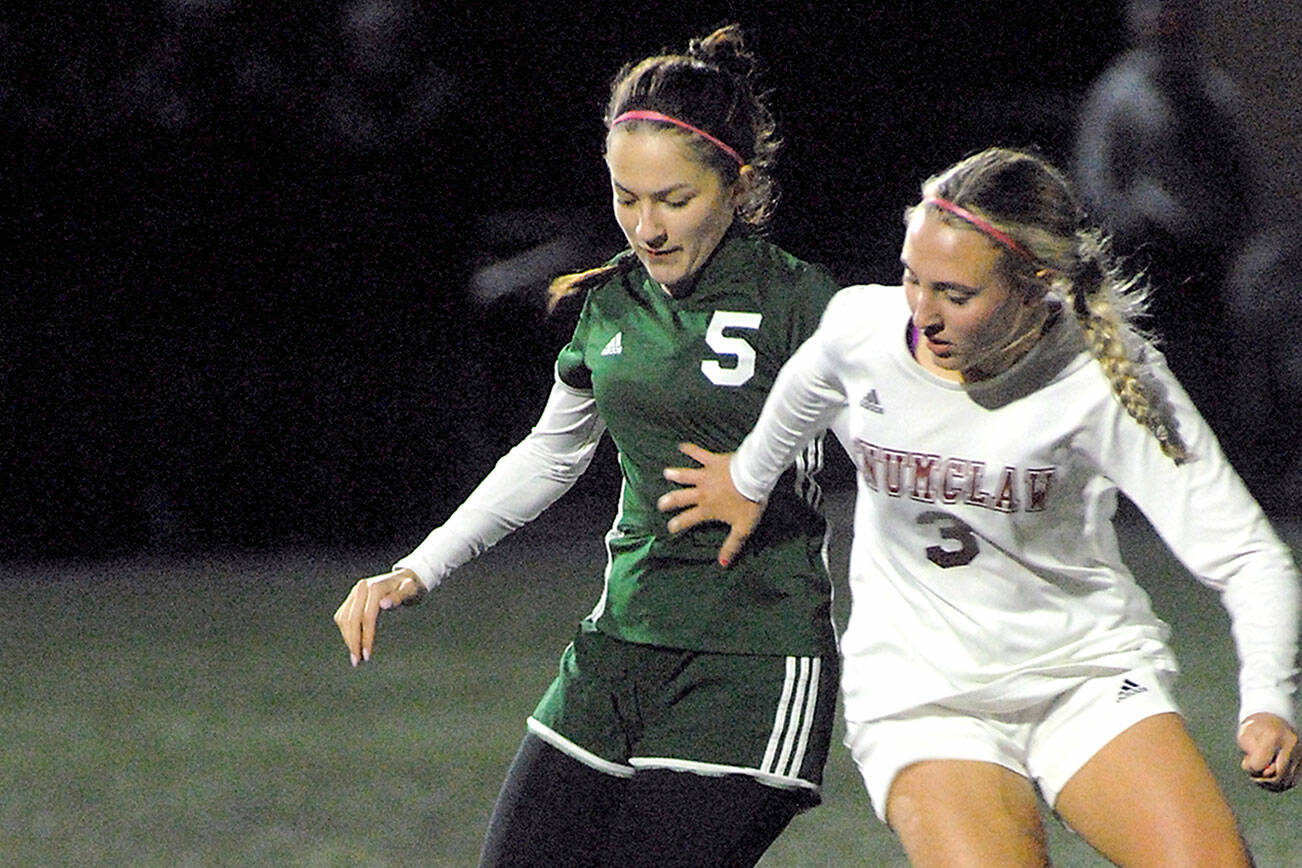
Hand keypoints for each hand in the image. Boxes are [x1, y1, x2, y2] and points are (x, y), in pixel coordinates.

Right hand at [333, 568, 424, 666]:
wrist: (404, 578)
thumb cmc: (410, 587)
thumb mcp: (411, 591)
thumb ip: (399, 597)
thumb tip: (383, 604)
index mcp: (375, 587)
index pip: (366, 617)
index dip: (365, 637)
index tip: (367, 655)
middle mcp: (361, 588)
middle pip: (352, 619)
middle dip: (353, 642)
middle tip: (357, 661)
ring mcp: (354, 592)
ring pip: (344, 619)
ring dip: (348, 639)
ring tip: (355, 657)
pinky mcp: (351, 598)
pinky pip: (343, 616)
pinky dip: (346, 631)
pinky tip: (352, 644)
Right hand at [657, 442, 764, 567]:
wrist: (754, 477)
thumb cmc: (749, 503)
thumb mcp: (742, 529)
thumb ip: (731, 546)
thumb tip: (722, 564)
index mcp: (707, 509)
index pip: (688, 519)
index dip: (677, 524)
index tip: (669, 527)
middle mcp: (702, 493)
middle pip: (680, 498)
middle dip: (669, 501)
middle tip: (660, 503)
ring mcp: (705, 476)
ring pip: (685, 475)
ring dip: (675, 474)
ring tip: (666, 473)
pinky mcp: (712, 461)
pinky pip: (698, 454)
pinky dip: (689, 449)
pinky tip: (681, 446)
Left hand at [1237, 712, 1300, 791]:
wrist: (1272, 720)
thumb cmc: (1254, 729)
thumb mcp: (1244, 736)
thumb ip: (1250, 754)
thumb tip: (1263, 772)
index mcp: (1274, 736)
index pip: (1259, 765)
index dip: (1249, 767)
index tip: (1246, 761)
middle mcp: (1291, 745)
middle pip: (1276, 776)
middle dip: (1261, 779)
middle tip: (1253, 772)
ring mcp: (1300, 753)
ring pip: (1286, 782)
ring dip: (1270, 783)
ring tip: (1260, 773)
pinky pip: (1291, 781)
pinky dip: (1279, 784)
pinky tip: (1269, 777)